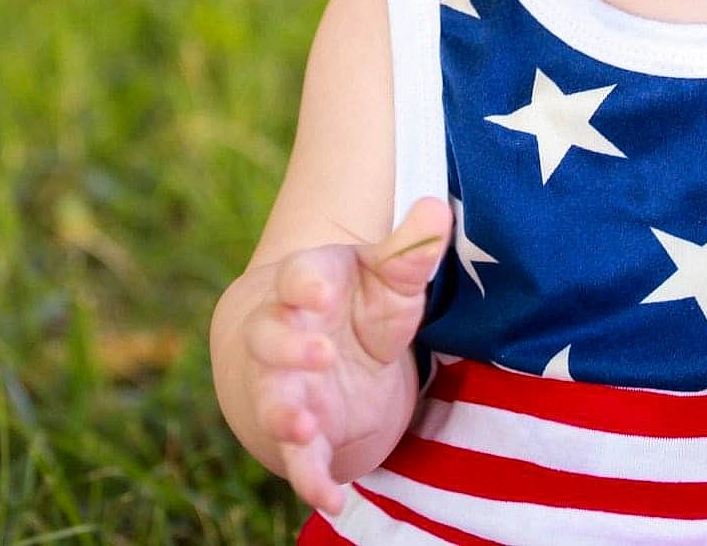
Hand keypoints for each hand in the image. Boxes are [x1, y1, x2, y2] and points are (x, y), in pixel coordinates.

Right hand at [243, 196, 452, 512]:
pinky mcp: (302, 430)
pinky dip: (309, 478)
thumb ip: (409, 250)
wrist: (322, 349)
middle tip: (319, 353)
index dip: (303, 283)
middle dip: (289, 346)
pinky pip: (297, 457)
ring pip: (272, 399)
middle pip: (270, 337)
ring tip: (301, 426)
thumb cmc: (359, 301)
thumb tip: (436, 208)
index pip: (295, 278)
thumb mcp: (390, 277)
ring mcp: (287, 386)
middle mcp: (284, 335)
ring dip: (282, 414)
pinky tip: (331, 497)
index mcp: (307, 285)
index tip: (318, 289)